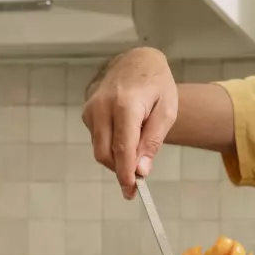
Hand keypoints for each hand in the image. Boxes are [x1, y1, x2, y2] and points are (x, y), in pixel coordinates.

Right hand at [81, 47, 177, 198]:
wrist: (137, 62)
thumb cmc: (156, 86)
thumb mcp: (167, 111)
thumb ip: (153, 141)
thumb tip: (141, 170)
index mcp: (125, 104)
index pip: (122, 148)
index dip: (126, 173)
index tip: (132, 191)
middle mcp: (102, 106)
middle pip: (105, 153)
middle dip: (120, 171)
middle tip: (137, 184)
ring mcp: (91, 109)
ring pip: (100, 149)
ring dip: (117, 159)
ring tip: (138, 149)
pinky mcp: (87, 113)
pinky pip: (98, 140)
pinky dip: (112, 147)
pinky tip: (127, 136)